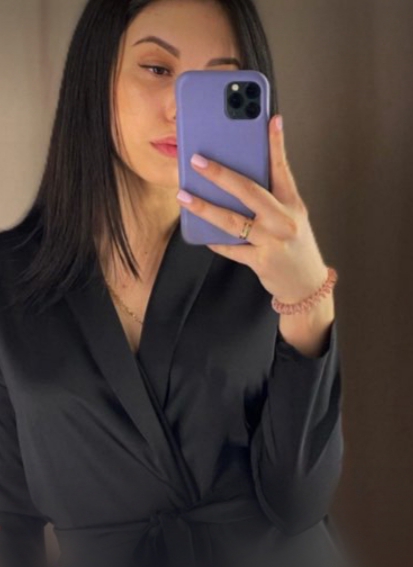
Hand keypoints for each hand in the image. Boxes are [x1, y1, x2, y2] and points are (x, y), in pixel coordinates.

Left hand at [176, 114, 328, 303]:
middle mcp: (283, 220)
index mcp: (292, 203)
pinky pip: (230, 248)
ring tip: (184, 195)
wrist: (305, 283)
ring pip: (232, 221)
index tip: (270, 119)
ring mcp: (272, 241)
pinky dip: (214, 240)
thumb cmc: (295, 244)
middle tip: (197, 160)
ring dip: (204, 207)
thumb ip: (271, 197)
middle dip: (220, 174)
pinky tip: (200, 232)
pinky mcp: (261, 261)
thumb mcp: (292, 216)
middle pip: (249, 191)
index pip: (283, 168)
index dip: (276, 143)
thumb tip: (239, 177)